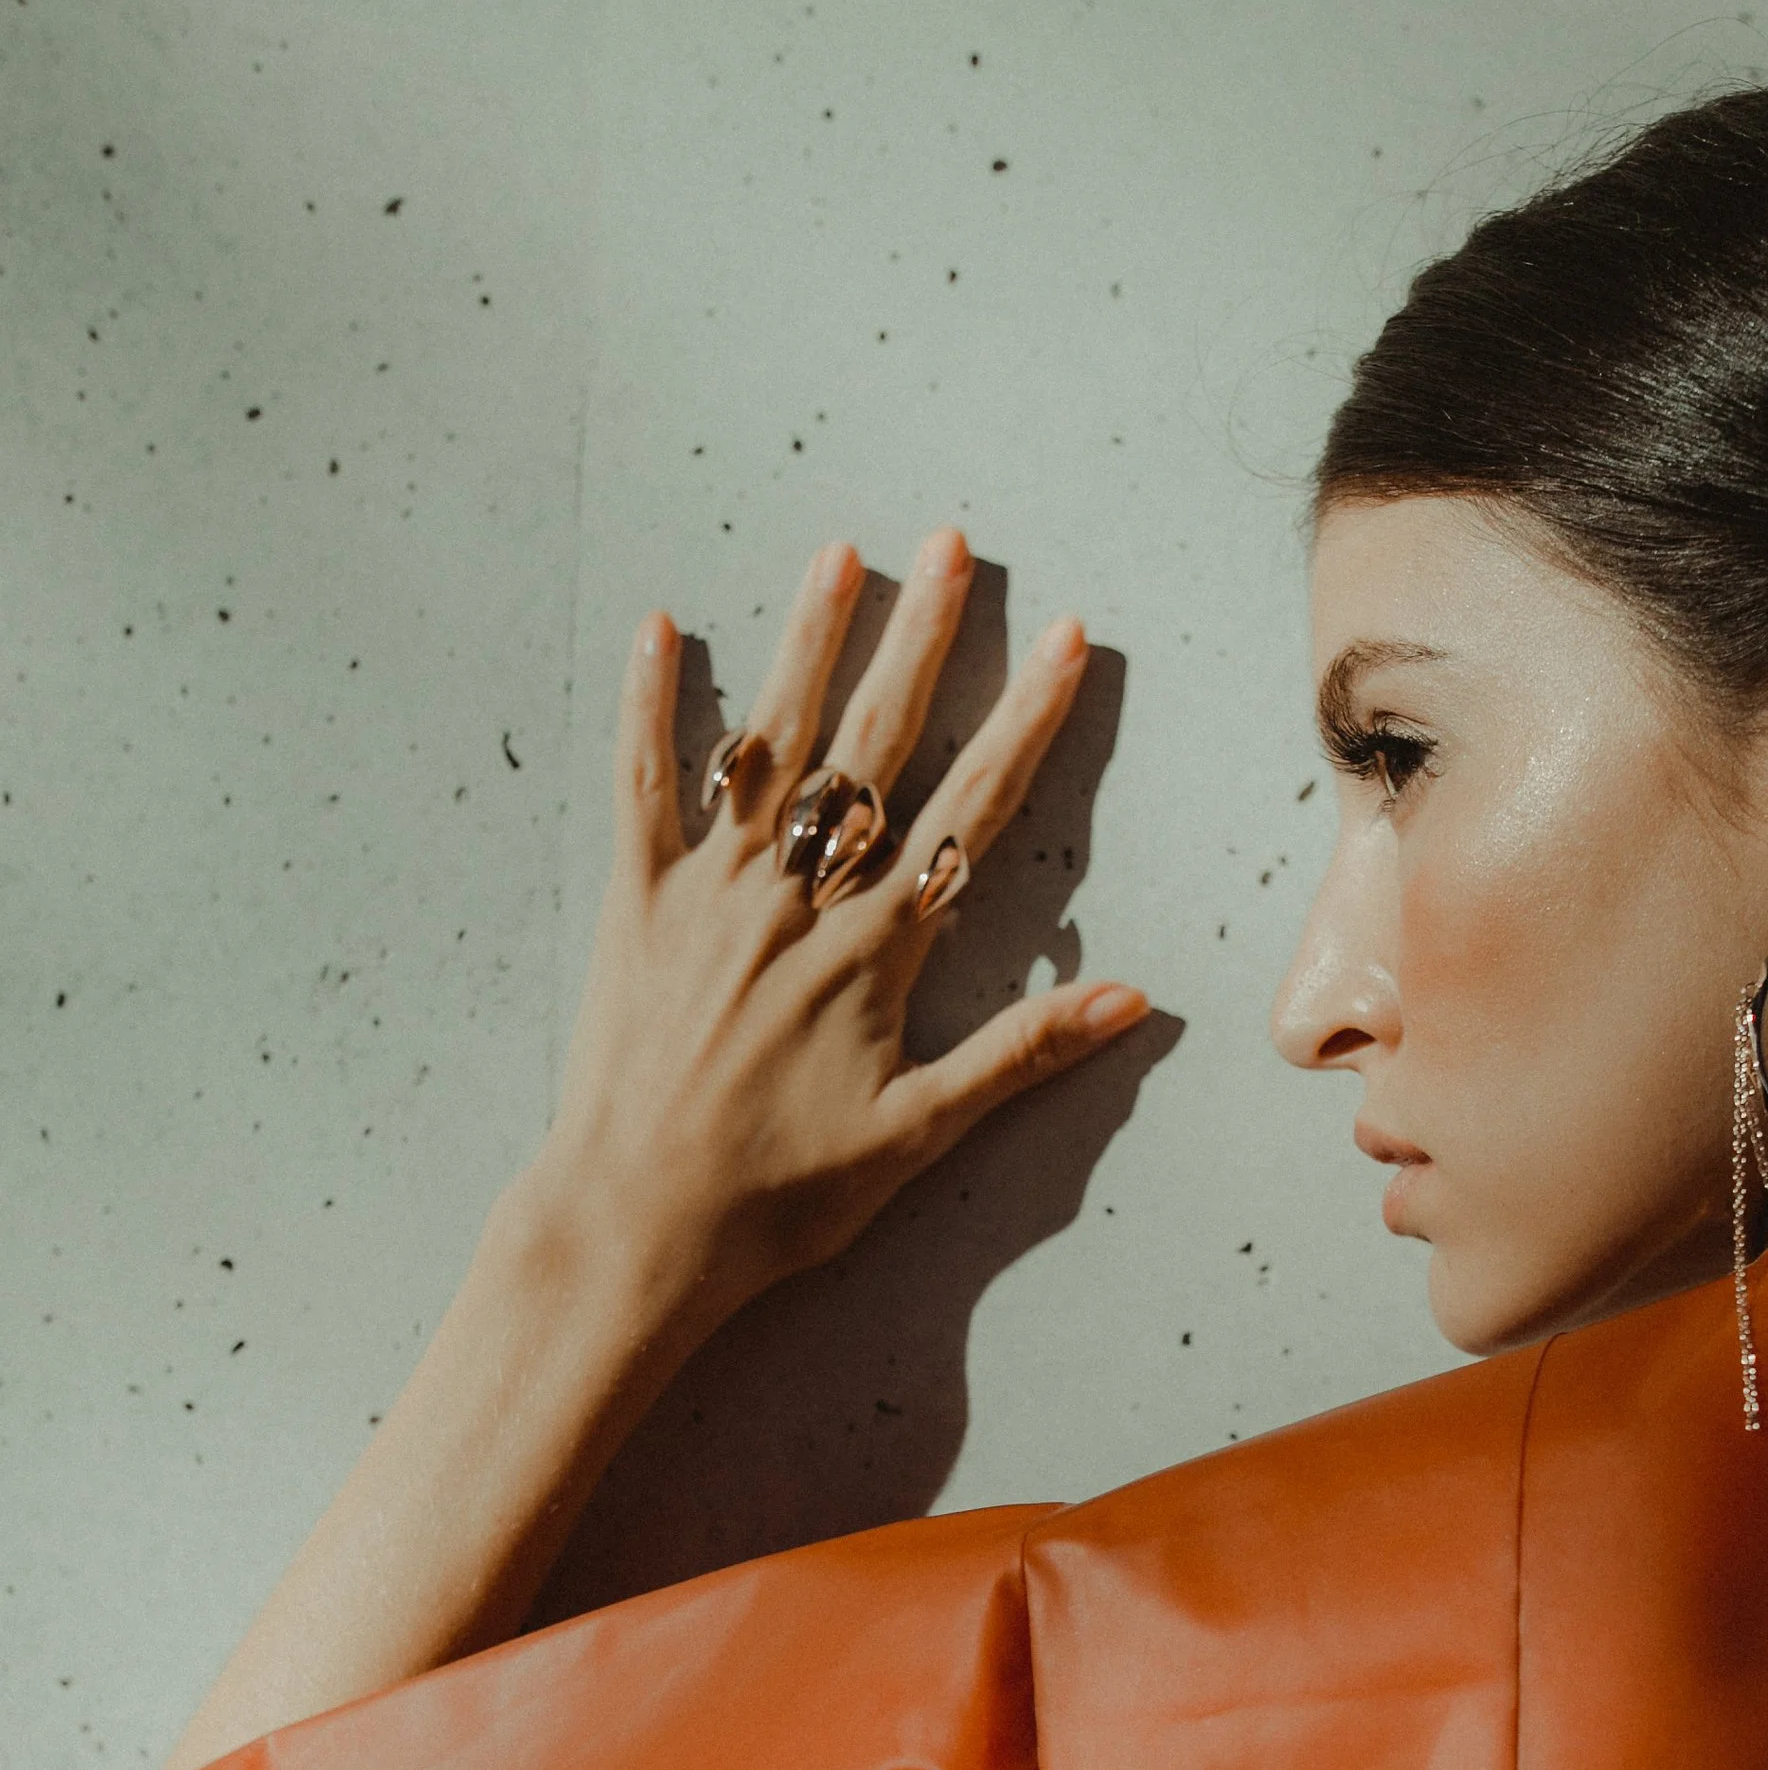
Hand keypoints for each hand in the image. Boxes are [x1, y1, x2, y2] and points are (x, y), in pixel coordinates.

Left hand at [523, 525, 1147, 1335]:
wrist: (638, 1224)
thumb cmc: (783, 1197)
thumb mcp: (919, 1135)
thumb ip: (1021, 1055)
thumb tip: (1132, 1000)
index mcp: (875, 950)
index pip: (969, 811)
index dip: (1023, 721)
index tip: (1066, 642)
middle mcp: (797, 900)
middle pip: (872, 747)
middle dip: (920, 640)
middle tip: (952, 545)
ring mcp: (710, 893)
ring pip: (769, 745)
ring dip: (806, 643)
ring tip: (841, 554)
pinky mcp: (633, 907)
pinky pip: (641, 789)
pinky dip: (649, 708)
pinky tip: (658, 629)